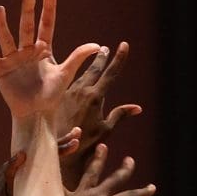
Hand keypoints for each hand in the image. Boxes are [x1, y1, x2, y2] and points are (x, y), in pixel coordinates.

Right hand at [0, 0, 104, 118]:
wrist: (35, 114)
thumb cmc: (51, 96)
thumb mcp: (66, 74)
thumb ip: (78, 58)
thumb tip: (97, 45)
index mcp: (43, 51)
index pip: (46, 26)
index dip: (48, 11)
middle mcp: (27, 51)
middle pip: (27, 27)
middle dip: (28, 11)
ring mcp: (13, 59)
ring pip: (7, 38)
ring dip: (2, 24)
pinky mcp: (0, 69)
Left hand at [54, 41, 138, 188]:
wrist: (60, 150)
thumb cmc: (86, 143)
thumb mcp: (106, 130)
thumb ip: (120, 115)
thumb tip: (137, 108)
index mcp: (95, 97)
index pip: (110, 74)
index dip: (118, 59)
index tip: (124, 45)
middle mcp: (81, 91)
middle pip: (94, 70)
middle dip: (102, 58)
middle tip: (106, 49)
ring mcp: (68, 94)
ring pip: (82, 75)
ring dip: (90, 66)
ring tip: (96, 57)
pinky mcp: (59, 98)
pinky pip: (70, 84)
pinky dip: (75, 77)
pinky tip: (76, 76)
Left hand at [66, 143, 154, 195]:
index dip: (143, 192)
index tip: (152, 188)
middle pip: (113, 179)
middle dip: (124, 169)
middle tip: (129, 160)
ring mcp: (78, 195)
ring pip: (90, 173)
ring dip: (98, 159)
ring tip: (102, 147)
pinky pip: (61, 181)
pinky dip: (62, 171)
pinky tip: (62, 159)